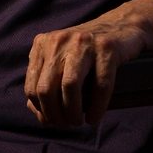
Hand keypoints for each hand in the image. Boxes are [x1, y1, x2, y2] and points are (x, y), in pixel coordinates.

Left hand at [24, 15, 146, 128]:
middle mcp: (59, 41)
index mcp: (42, 44)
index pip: (32, 86)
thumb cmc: (87, 52)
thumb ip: (45, 86)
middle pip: (47, 88)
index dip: (41, 110)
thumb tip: (42, 118)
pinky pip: (100, 85)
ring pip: (70, 86)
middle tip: (66, 125)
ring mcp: (83, 42)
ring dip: (73, 112)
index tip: (53, 121)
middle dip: (55, 114)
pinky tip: (93, 117)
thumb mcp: (60, 62)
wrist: (120, 27)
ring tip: (78, 122)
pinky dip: (96, 107)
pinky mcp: (107, 48)